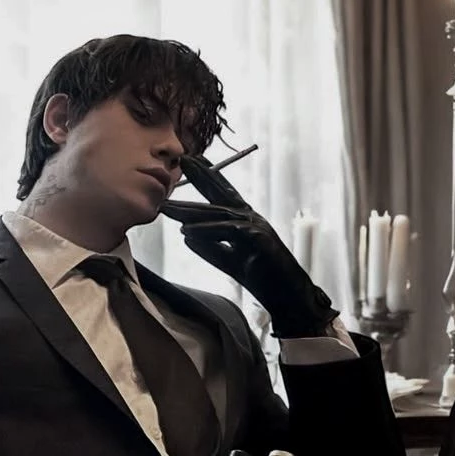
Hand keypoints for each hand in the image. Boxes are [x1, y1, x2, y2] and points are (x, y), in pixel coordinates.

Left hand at [161, 154, 338, 338]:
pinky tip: (187, 230)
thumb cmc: (263, 278)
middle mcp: (251, 218)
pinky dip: (206, 230)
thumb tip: (186, 237)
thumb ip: (210, 248)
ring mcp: (256, 226)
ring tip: (166, 207)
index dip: (206, 178)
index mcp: (244, 221)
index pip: (223, 195)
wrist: (287, 295)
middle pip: (220, 195)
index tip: (190, 163)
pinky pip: (227, 232)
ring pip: (218, 213)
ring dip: (191, 210)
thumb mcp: (230, 261)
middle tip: (181, 160)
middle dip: (200, 177)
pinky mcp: (258, 239)